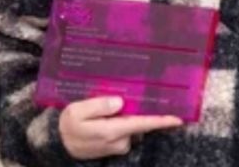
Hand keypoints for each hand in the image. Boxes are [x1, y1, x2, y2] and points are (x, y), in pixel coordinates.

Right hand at [58, 96, 182, 159]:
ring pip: (132, 125)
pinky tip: (112, 113)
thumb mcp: (75, 111)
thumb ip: (97, 105)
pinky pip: (126, 129)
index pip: (140, 124)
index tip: (178, 118)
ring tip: (116, 102)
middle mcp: (119, 140)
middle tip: (144, 92)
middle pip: (138, 122)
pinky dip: (123, 120)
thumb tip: (119, 102)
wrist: (60, 145)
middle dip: (142, 109)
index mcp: (110, 131)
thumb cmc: (67, 126)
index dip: (159, 121)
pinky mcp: (117, 145)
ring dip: (129, 115)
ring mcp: (119, 145)